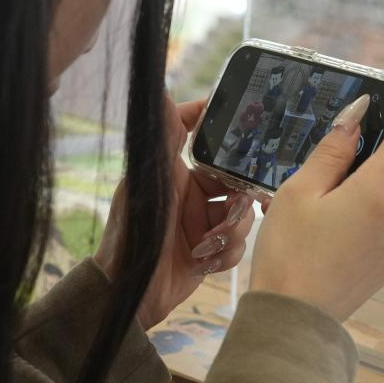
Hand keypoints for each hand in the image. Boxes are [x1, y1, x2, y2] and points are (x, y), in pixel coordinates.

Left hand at [95, 98, 255, 328]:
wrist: (131, 292)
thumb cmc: (135, 231)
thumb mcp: (152, 181)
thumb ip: (164, 138)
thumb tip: (159, 90)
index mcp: (179, 172)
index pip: (211, 142)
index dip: (231, 137)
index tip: (252, 131)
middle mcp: (194, 195)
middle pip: (238, 183)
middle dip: (241, 200)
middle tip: (232, 211)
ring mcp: (203, 223)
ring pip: (243, 216)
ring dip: (232, 232)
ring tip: (208, 244)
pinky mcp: (211, 251)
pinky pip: (237, 245)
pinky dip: (226, 254)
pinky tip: (205, 263)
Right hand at [249, 56, 383, 320]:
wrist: (296, 322)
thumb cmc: (290, 257)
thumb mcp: (300, 193)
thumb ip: (334, 151)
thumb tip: (357, 118)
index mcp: (381, 191)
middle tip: (349, 129)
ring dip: (380, 167)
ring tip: (336, 176)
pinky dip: (377, 195)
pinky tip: (341, 206)